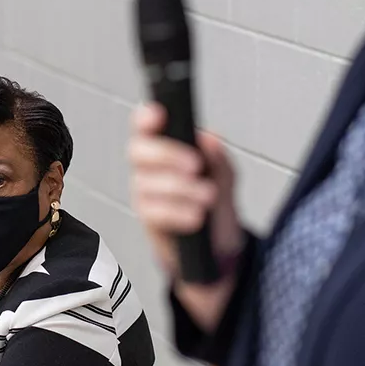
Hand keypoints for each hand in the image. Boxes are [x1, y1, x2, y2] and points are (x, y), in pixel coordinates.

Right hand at [129, 103, 243, 331]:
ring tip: (208, 197)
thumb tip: (210, 138)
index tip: (159, 115)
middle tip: (195, 166)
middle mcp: (148, 168)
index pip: (144, 125)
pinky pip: (154, 212)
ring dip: (181, 189)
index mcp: (164, 147)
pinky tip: (196, 217)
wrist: (219, 250)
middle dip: (167, 155)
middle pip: (139, 151)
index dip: (146, 117)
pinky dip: (177, 212)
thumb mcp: (225, 178)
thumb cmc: (216, 205)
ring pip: (148, 183)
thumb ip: (218, 158)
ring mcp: (145, 194)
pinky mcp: (148, 220)